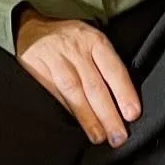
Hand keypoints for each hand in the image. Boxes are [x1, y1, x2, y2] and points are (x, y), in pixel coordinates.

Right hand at [16, 11, 141, 146]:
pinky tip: (77, 124)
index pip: (113, 69)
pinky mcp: (39, 70)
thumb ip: (105, 64)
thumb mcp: (91, 40)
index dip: (124, 92)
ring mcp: (57, 60)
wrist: (32, 28)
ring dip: (88, 118)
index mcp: (95, 41)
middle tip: (118, 136)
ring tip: (99, 136)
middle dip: (108, 114)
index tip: (132, 114)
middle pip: (95, 86)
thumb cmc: (69, 39)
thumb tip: (123, 100)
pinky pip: (56, 94)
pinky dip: (68, 111)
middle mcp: (76, 50)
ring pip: (75, 92)